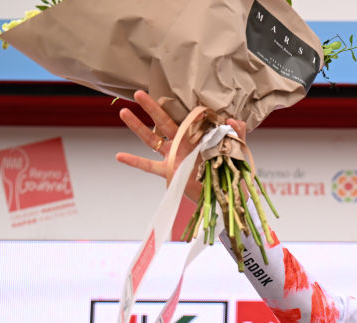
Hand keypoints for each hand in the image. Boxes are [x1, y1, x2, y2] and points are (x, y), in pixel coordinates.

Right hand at [114, 91, 248, 202]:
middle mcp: (183, 143)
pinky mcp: (170, 172)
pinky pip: (149, 166)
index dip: (183, 107)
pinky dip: (134, 161)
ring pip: (152, 139)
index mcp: (198, 136)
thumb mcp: (236, 152)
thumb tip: (234, 119)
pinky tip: (119, 156)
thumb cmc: (229, 173)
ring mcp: (174, 157)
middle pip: (164, 122)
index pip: (188, 117)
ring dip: (138, 126)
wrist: (224, 196)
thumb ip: (237, 135)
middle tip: (139, 92)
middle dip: (152, 107)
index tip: (176, 94)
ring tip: (124, 112)